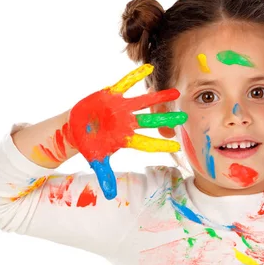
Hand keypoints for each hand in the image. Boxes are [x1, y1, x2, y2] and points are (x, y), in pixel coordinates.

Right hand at [68, 64, 186, 198]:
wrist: (77, 127)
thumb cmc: (89, 143)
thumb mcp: (96, 160)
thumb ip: (105, 176)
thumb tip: (109, 196)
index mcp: (126, 138)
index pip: (147, 143)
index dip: (161, 145)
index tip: (177, 146)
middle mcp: (128, 122)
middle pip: (151, 121)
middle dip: (168, 118)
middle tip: (186, 116)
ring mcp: (122, 108)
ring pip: (143, 101)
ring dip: (159, 96)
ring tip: (176, 91)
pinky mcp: (111, 94)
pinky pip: (125, 84)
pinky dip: (135, 77)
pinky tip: (149, 68)